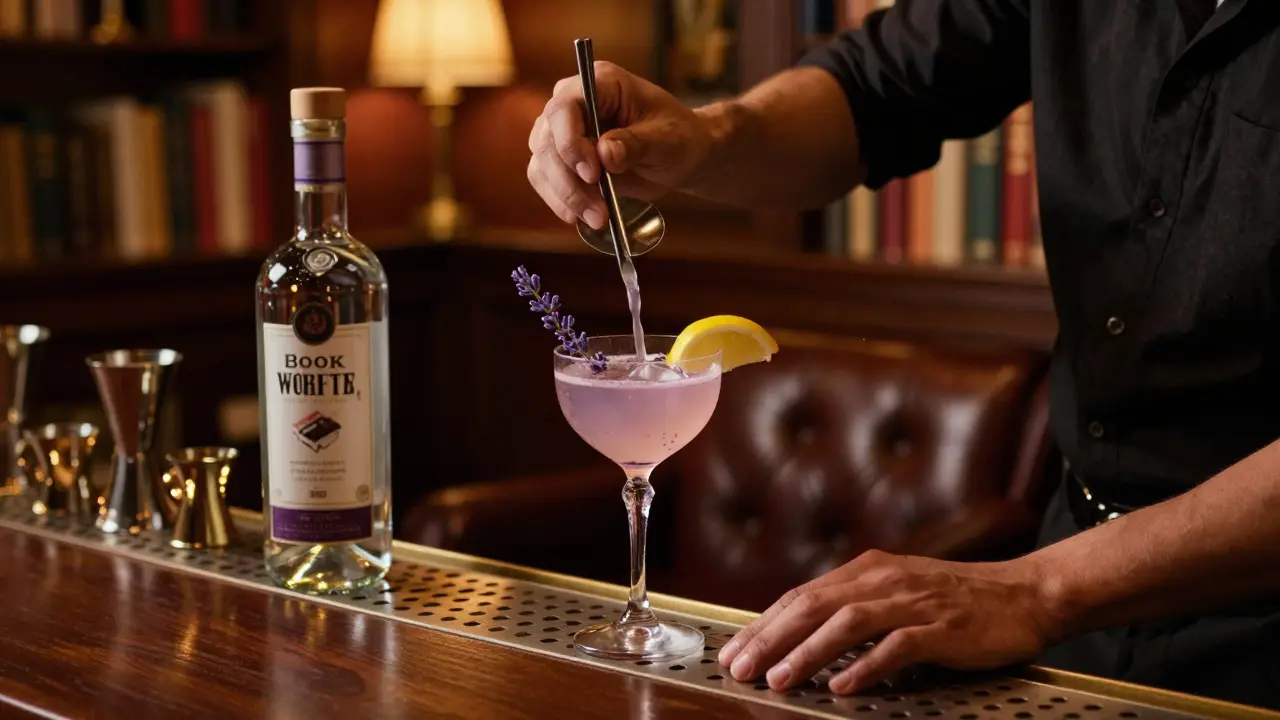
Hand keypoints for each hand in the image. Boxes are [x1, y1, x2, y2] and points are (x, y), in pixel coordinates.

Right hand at [527, 61, 711, 229]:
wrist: (679, 157)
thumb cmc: (678, 138)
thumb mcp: (668, 140)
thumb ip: (637, 144)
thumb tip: (605, 153)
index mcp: (602, 84)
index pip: (565, 107)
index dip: (570, 142)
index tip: (593, 174)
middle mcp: (574, 102)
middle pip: (546, 140)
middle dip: (568, 181)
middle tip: (598, 211)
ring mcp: (562, 130)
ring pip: (542, 164)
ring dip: (565, 196)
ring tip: (598, 218)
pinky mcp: (561, 158)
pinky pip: (546, 180)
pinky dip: (561, 202)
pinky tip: (583, 217)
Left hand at [716, 550, 1059, 693]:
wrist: (1024, 594)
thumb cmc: (957, 600)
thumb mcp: (896, 592)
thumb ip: (853, 607)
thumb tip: (802, 634)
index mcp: (867, 570)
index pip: (802, 596)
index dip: (764, 624)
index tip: (735, 651)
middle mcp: (884, 580)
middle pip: (813, 605)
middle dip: (771, 638)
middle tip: (741, 668)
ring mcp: (913, 601)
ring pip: (848, 623)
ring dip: (809, 652)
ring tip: (780, 679)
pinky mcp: (942, 626)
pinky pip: (897, 645)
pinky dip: (866, 666)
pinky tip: (843, 685)